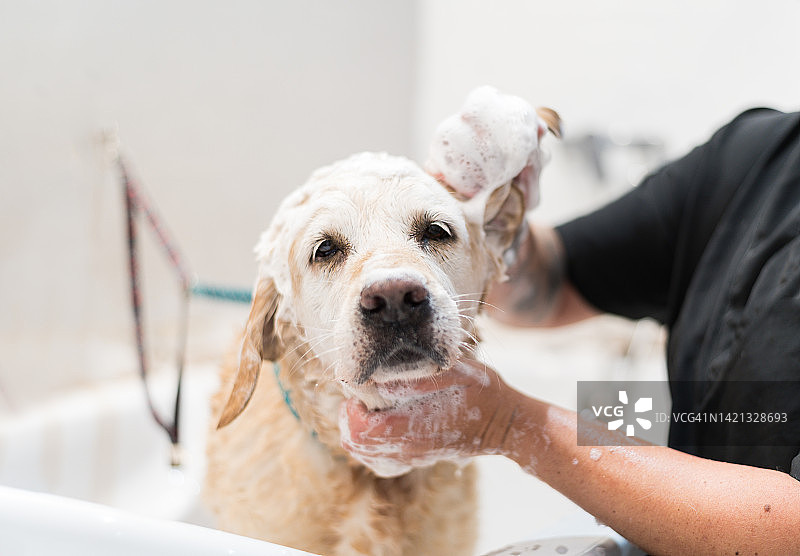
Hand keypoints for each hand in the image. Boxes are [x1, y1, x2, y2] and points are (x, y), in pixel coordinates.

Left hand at [339, 359, 520, 476]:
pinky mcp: (417, 458)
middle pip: (355, 445)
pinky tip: (381, 424)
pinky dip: (370, 443)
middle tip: (359, 397)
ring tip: (368, 408)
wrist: (505, 423)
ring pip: (365, 454)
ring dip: (357, 430)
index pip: (360, 430)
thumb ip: (420, 378)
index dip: (351, 410)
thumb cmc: (482, 391)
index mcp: (412, 427)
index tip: (360, 390)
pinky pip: (380, 460)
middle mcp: (408, 447)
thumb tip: (382, 382)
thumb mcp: (457, 372)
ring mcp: (412, 456)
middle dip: (349, 419)